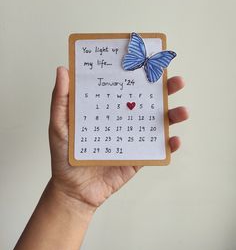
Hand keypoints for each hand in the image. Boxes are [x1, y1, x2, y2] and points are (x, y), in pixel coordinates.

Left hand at [49, 67, 188, 210]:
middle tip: (175, 80)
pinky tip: (174, 140)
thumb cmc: (64, 156)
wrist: (73, 190)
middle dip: (164, 89)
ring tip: (182, 110)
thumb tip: (62, 70)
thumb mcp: (59, 124)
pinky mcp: (137, 157)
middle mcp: (122, 120)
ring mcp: (132, 138)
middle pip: (146, 101)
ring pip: (156, 123)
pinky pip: (156, 150)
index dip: (137, 73)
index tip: (149, 59)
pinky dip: (168, 145)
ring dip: (172, 115)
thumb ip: (61, 99)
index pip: (124, 86)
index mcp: (107, 109)